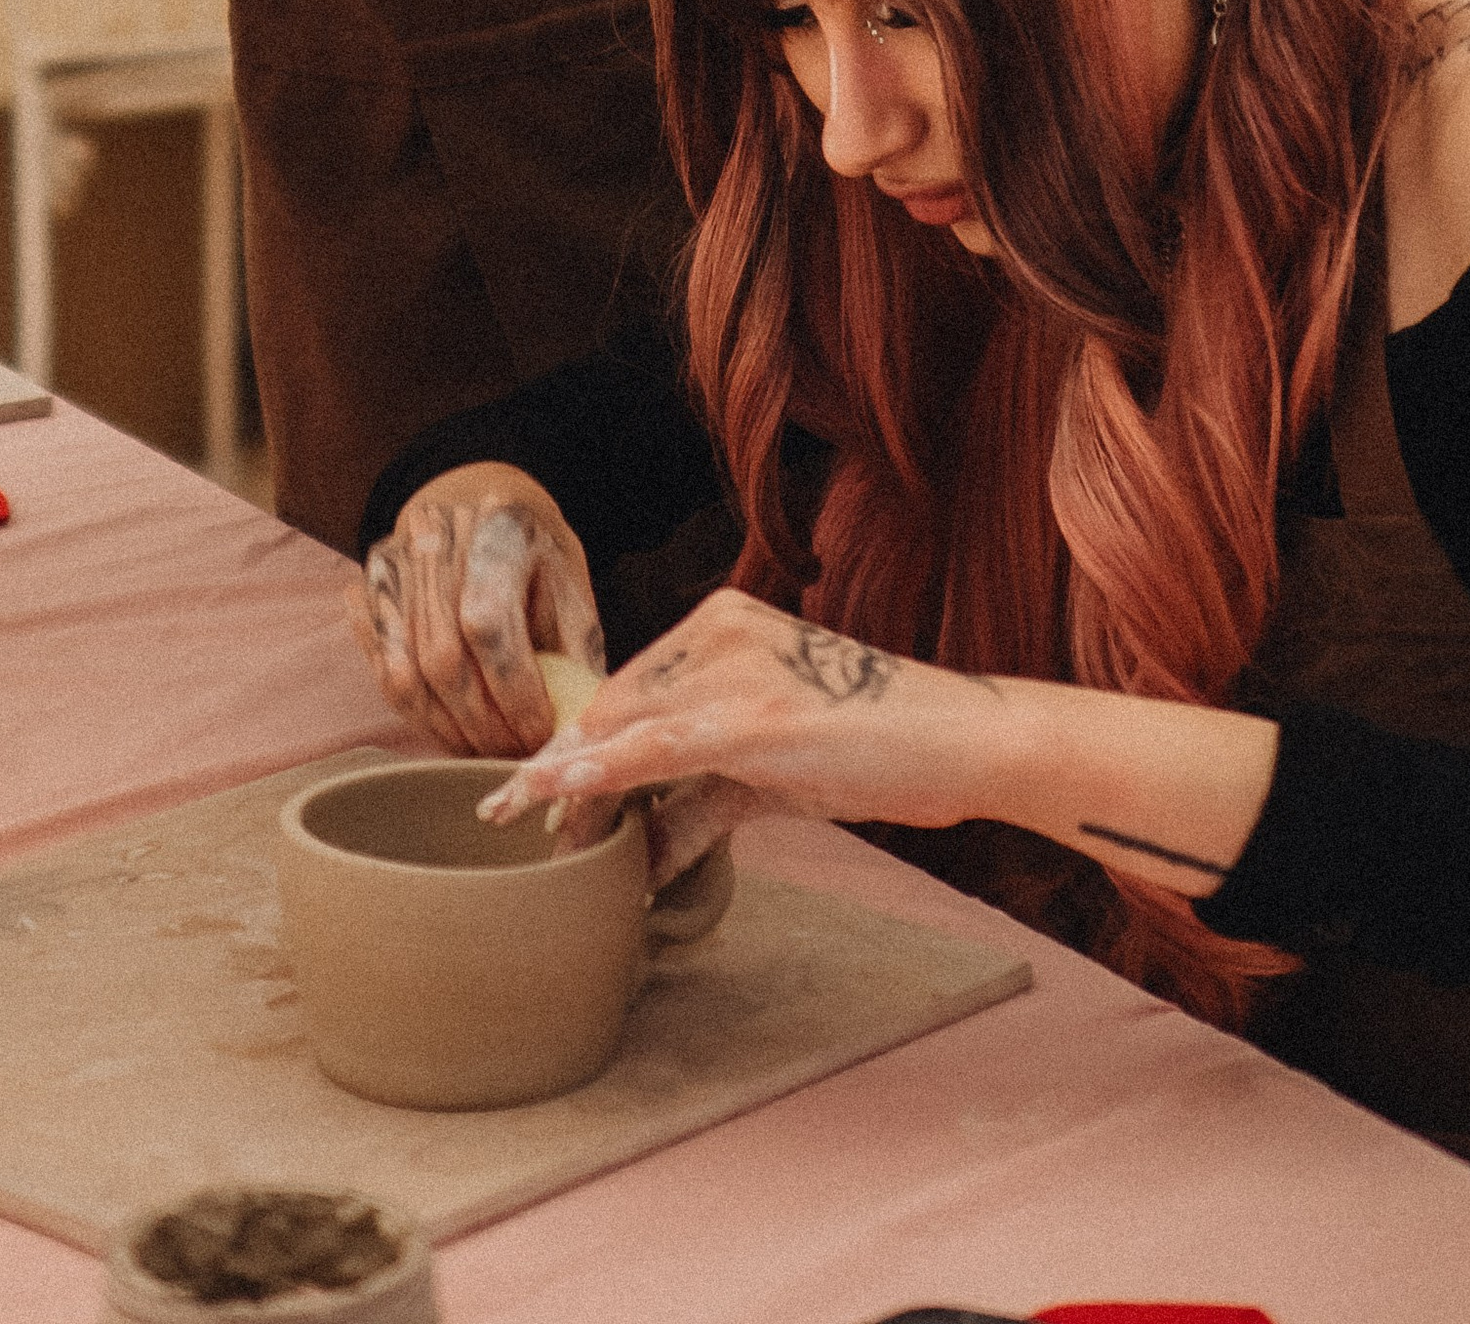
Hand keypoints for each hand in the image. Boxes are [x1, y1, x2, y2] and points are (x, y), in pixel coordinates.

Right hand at [345, 467, 602, 757]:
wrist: (481, 507)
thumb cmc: (535, 558)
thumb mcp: (570, 590)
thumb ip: (571, 654)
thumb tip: (571, 733)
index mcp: (499, 525)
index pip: (489, 622)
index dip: (513, 692)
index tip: (539, 733)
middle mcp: (436, 535)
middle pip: (442, 656)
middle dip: (481, 724)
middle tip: (512, 755)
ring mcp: (394, 560)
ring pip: (404, 672)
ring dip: (444, 729)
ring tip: (481, 751)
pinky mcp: (370, 587)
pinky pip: (381, 669)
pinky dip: (415, 713)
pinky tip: (450, 729)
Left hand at [481, 586, 994, 846]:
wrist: (957, 739)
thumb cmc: (874, 748)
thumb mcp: (774, 771)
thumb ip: (704, 796)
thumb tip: (646, 846)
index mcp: (724, 624)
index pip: (629, 691)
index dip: (577, 744)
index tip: (533, 788)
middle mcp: (721, 631)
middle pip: (616, 706)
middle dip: (562, 767)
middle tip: (512, 817)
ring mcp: (737, 669)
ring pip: (627, 728)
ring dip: (569, 779)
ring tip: (526, 824)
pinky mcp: (754, 716)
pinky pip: (660, 749)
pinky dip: (603, 773)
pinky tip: (560, 794)